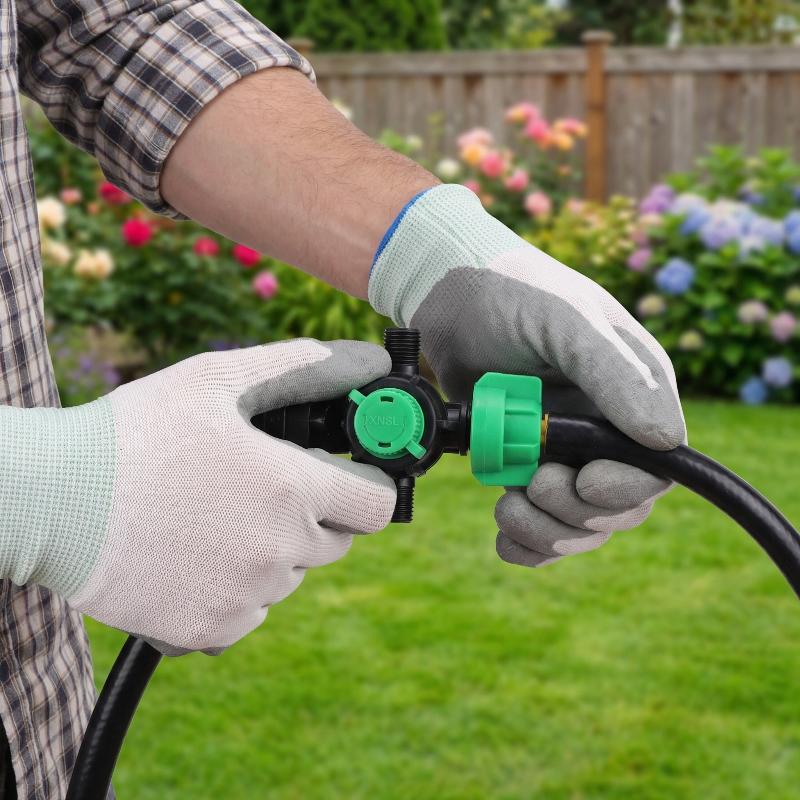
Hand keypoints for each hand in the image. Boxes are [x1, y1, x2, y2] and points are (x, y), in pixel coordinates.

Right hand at [0, 340, 394, 652]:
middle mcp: (280, 550)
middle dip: (312, 515)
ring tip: (213, 518)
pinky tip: (193, 556)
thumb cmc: (139, 431)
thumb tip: (367, 360)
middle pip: (335, 541)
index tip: (344, 478)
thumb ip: (303, 367)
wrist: (54, 498)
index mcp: (292, 489)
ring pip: (290, 576)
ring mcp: (246, 597)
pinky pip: (250, 613)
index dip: (366, 487)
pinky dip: (234, 590)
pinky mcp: (210, 630)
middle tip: (259, 489)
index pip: (378, 505)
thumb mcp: (221, 380)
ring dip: (270, 552)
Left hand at [369, 184, 684, 566]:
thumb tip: (664, 441)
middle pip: (615, 507)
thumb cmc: (512, 293)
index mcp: (634, 392)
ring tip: (508, 505)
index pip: (654, 468)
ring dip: (544, 529)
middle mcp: (604, 427)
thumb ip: (615, 375)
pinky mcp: (523, 463)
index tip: (585, 481)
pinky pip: (538, 523)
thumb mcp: (567, 322)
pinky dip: (525, 541)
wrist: (446, 296)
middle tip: (533, 483)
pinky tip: (506, 536)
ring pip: (575, 523)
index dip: (624, 488)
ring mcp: (562, 450)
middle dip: (574, 511)